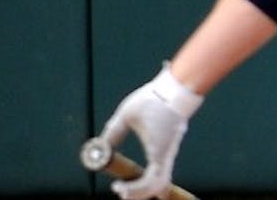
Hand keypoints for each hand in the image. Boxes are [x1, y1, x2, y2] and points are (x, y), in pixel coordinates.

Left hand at [98, 64, 203, 199]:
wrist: (177, 88)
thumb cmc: (154, 100)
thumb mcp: (127, 114)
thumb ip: (113, 132)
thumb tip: (99, 148)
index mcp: (159, 151)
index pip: (150, 181)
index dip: (134, 189)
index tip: (116, 187)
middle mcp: (167, 155)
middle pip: (159, 187)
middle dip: (140, 194)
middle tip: (121, 193)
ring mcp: (170, 152)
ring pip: (163, 181)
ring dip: (146, 189)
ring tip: (128, 190)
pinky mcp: (169, 147)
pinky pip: (163, 171)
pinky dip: (152, 181)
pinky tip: (142, 179)